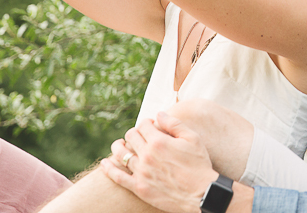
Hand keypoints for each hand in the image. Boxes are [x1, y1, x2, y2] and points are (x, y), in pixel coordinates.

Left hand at [100, 111, 217, 212]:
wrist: (201, 193)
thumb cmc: (199, 165)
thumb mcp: (193, 139)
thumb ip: (174, 124)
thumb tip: (159, 114)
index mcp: (159, 142)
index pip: (143, 125)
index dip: (146, 123)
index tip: (151, 125)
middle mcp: (147, 156)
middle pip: (130, 137)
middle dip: (134, 133)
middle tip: (138, 136)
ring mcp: (141, 172)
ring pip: (121, 154)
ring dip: (118, 146)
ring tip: (120, 145)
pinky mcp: (139, 188)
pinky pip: (117, 177)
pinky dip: (109, 168)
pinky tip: (105, 163)